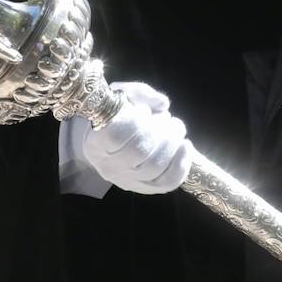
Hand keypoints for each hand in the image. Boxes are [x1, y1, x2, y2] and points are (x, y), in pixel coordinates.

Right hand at [76, 81, 192, 194]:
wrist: (112, 139)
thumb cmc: (118, 115)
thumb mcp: (122, 96)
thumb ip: (140, 93)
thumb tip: (162, 104)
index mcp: (95, 143)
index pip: (117, 135)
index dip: (136, 120)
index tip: (145, 111)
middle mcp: (108, 167)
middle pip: (139, 152)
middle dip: (160, 130)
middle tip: (167, 118)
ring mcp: (127, 181)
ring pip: (154, 167)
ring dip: (172, 143)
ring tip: (176, 127)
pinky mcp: (145, 188)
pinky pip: (167, 183)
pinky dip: (181, 164)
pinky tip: (185, 145)